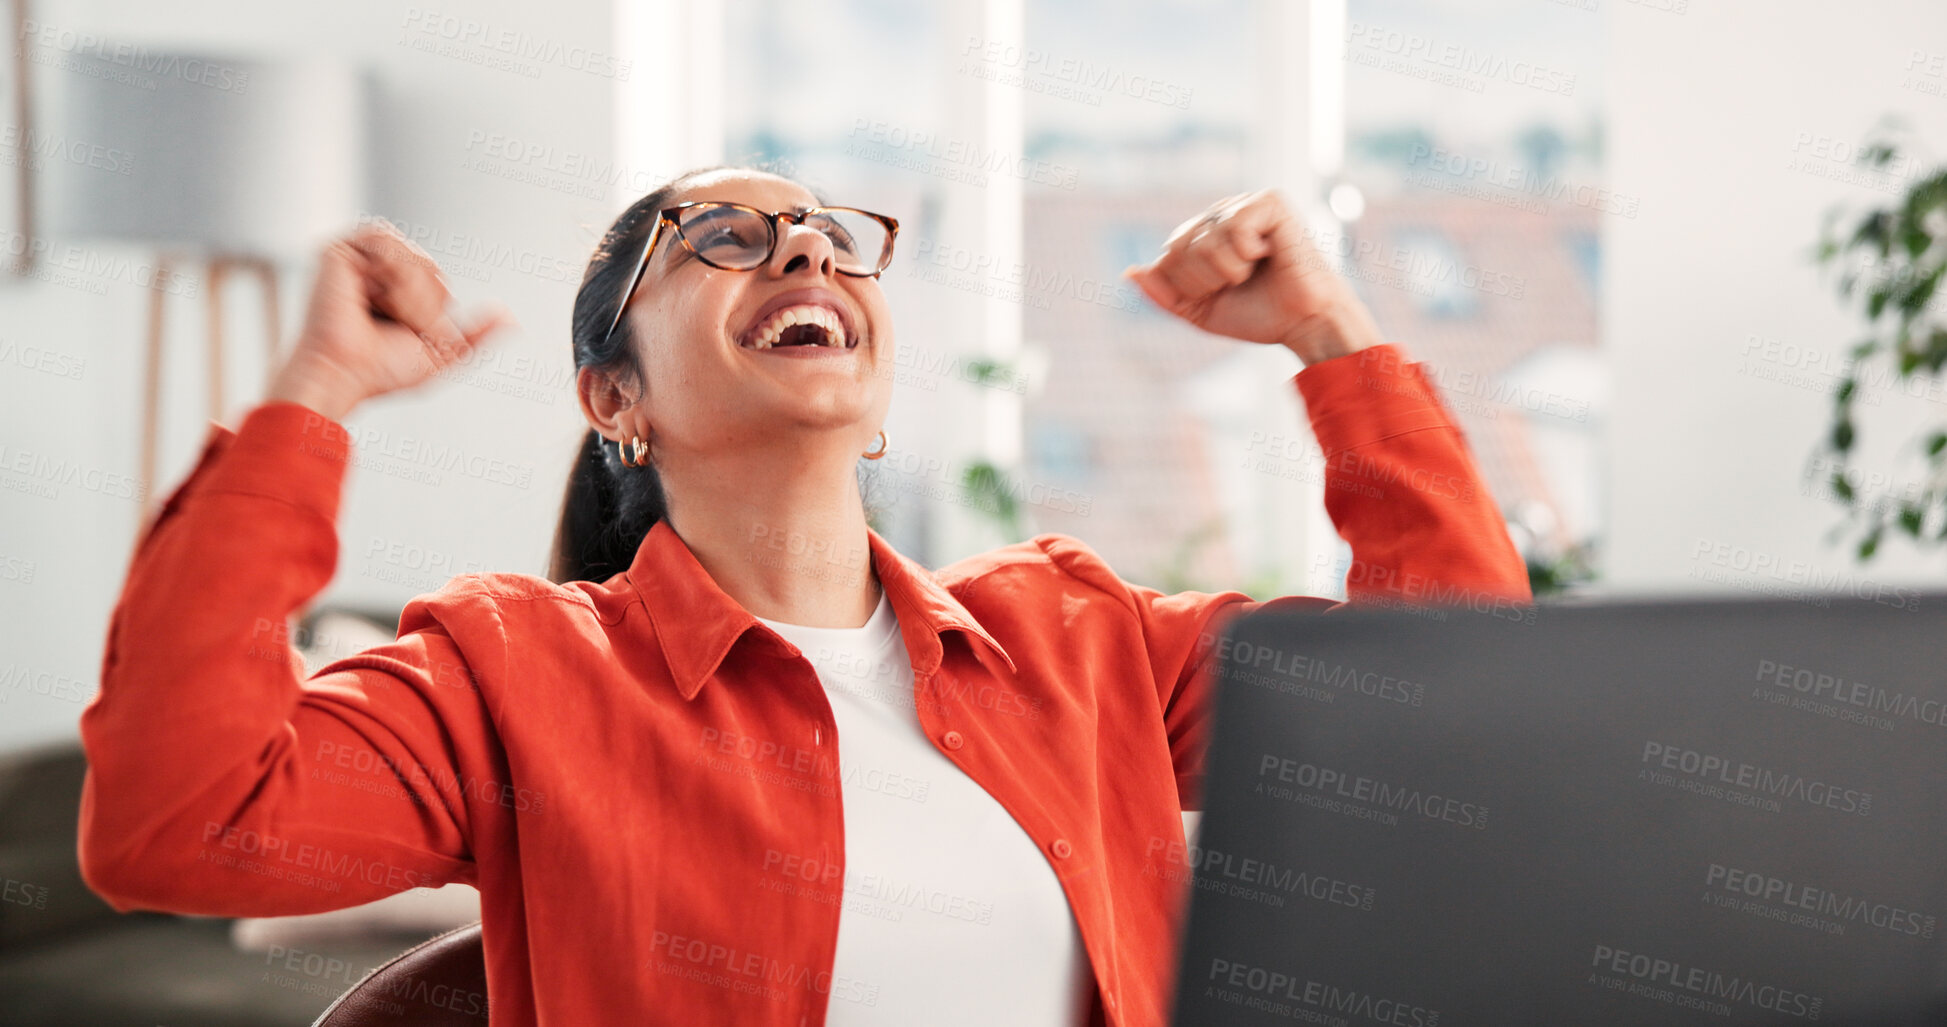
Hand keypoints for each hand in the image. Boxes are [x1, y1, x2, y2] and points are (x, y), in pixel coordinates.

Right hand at [267, 220, 513, 421]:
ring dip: (410, 294)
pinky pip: (387, 245)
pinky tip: (369, 296)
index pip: (437, 278)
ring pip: (413, 257)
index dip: (433, 309)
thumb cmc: (380, 371)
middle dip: (424, 302)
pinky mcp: (337, 251)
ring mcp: (353, 259)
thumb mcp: (442, 355)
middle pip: (430, 266)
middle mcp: (371, 271)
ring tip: (382, 312)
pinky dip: (391, 278)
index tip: (405, 332)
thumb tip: (511, 319)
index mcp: (391, 289)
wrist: (346, 374)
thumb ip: (476, 336)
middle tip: (394, 324)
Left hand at [1123, 189, 1383, 365]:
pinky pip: (1233, 226)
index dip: (1188, 286)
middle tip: (1238, 283)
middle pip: (1179, 246)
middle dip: (1204, 279)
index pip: (1167, 256)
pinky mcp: (1269, 201)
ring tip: (1254, 270)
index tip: (1221, 293)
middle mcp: (1222, 215)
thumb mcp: (1199, 311)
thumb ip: (1163, 293)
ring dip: (1228, 270)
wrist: (1303, 323)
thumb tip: (1129, 272)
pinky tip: (1268, 253)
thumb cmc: (1258, 315)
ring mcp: (1245, 204)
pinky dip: (1247, 252)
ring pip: (1204, 240)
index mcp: (1204, 235)